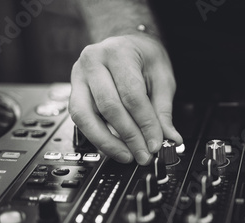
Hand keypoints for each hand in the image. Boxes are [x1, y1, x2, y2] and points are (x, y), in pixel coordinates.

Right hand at [69, 34, 181, 164]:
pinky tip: (113, 148)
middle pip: (109, 107)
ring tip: (127, 156)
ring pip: (86, 116)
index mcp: (118, 53)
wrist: (126, 44)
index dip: (145, 124)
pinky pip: (81, 120)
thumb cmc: (144, 58)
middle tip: (143, 155)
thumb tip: (170, 138)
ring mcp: (78, 77)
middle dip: (129, 137)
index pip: (132, 95)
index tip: (155, 144)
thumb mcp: (162, 78)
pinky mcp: (73, 92)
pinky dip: (97, 137)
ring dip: (108, 142)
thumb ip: (163, 110)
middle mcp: (92, 62)